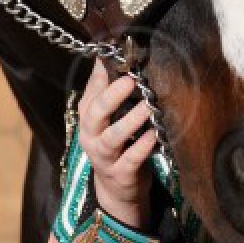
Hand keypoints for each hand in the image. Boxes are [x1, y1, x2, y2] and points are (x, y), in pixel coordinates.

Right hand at [78, 58, 158, 231]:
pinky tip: (155, 134)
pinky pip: (131, 159)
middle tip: (131, 80)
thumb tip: (108, 54)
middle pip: (95, 113)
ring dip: (131, 120)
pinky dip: (143, 146)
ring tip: (148, 105)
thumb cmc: (116, 143)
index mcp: (88, 117)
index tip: (119, 56)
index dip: (103, 74)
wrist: (116, 188)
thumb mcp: (107, 117)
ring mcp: (104, 156)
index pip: (91, 91)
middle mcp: (91, 135)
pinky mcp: (121, 173)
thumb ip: (106, 89)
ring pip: (113, 136)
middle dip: (112, 96)